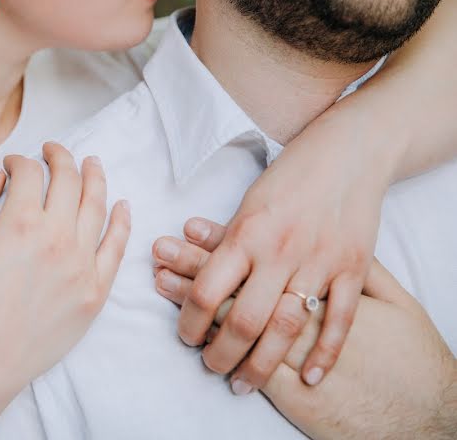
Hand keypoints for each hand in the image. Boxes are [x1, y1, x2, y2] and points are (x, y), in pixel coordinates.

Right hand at [0, 143, 130, 411]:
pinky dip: (122, 222)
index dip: (20, 161)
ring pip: (98, 207)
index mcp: (20, 223)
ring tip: (91, 163)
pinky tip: (122, 205)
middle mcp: (57, 238)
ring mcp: (82, 265)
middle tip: (53, 151)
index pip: (30, 173)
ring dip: (95, 178)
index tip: (13, 166)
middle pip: (69, 181)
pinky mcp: (95, 292)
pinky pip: (116, 248)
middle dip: (60, 157)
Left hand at [173, 113, 389, 391]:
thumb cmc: (289, 177)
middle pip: (245, 319)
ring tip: (246, 383)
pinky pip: (339, 320)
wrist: (346, 153)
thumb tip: (187, 259)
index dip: (189, 321)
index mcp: (246, 234)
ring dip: (264, 363)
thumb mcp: (247, 203)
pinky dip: (326, 353)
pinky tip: (312, 379)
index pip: (207, 290)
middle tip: (212, 368)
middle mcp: (279, 251)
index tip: (185, 336)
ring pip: (288, 327)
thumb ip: (225, 241)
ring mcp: (319, 262)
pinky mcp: (351, 268)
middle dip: (223, 353)